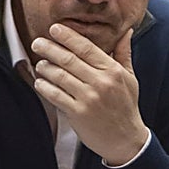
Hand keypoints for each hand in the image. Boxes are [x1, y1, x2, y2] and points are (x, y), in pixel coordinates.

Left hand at [30, 24, 146, 165]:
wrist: (126, 140)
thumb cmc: (126, 107)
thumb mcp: (130, 78)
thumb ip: (123, 53)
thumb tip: (126, 32)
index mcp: (112, 71)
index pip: (86, 47)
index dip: (68, 36)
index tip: (54, 29)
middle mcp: (100, 82)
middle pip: (69, 59)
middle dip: (49, 48)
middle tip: (38, 43)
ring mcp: (88, 98)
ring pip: (59, 76)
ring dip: (45, 68)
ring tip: (40, 64)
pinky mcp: (78, 113)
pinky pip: (56, 95)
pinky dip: (45, 87)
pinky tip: (40, 82)